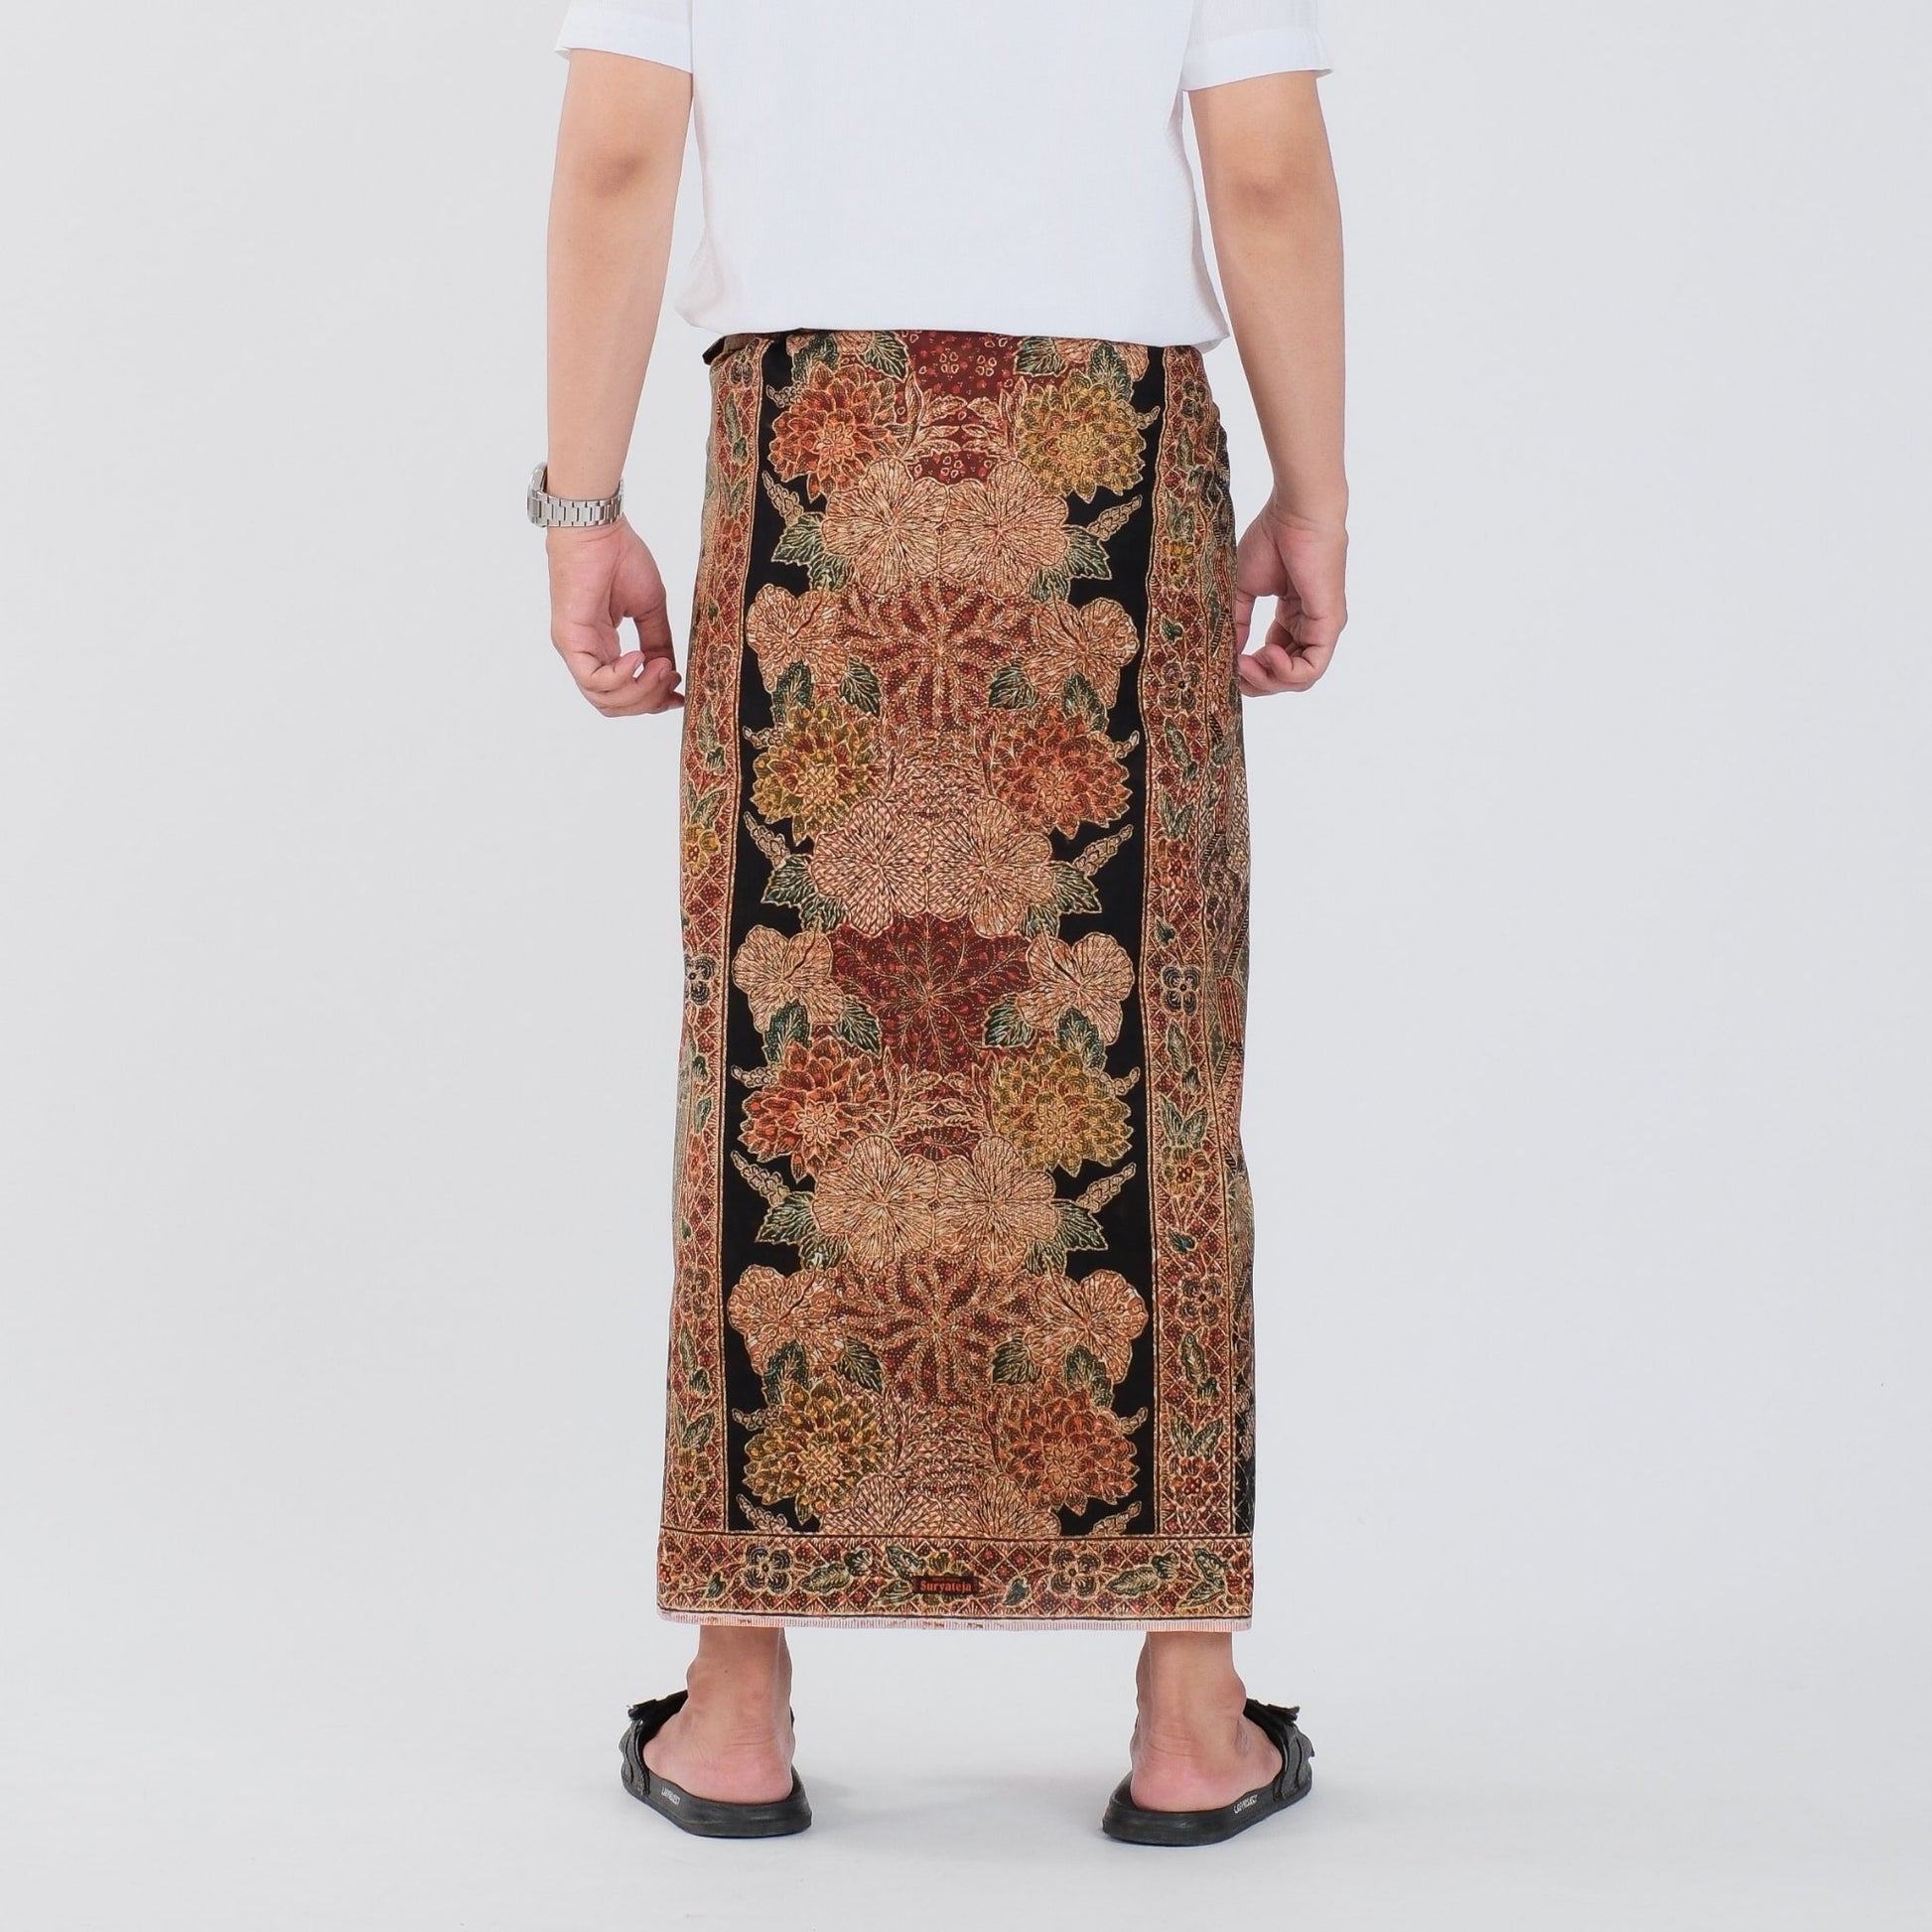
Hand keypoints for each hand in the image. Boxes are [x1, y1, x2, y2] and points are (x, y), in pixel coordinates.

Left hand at [546, 519, 683, 715]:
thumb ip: (658, 641)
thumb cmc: (620, 557)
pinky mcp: (569, 640)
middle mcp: (585, 653)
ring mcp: (575, 649)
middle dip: (648, 701)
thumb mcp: (649, 608)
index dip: (652, 702)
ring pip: (604, 699)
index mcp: (602, 646)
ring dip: (640, 691)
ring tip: (661, 667)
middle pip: (613, 704)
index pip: (621, 693)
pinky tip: (640, 658)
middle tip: (672, 680)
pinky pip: (593, 680)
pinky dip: (622, 677)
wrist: (598, 528)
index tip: (679, 695)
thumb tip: (669, 671)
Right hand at [1233, 503, 1347, 694]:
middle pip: (1288, 677)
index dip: (1251, 670)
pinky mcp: (1329, 625)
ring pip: (1300, 680)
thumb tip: (1227, 655)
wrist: (1295, 514)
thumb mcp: (1245, 589)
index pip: (1276, 660)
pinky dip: (1286, 673)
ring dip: (1268, 680)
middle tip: (1234, 670)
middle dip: (1258, 682)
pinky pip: (1312, 669)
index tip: (1228, 662)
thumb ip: (1238, 623)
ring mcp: (1322, 628)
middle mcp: (1310, 626)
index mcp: (1292, 617)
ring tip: (1245, 664)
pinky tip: (1265, 654)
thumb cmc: (1273, 539)